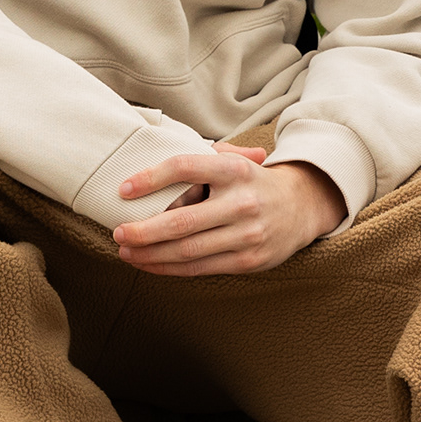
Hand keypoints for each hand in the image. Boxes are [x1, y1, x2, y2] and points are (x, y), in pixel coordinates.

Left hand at [112, 142, 345, 276]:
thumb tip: (154, 153)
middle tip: (118, 231)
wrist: (302, 207)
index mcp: (234, 169)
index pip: (184, 168)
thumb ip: (201, 156)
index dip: (150, 178)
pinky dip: (169, 268)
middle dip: (142, 230)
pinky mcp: (248, 261)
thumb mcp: (235, 160)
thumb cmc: (253, 182)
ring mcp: (246, 234)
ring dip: (150, 254)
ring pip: (186, 250)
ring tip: (126, 251)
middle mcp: (242, 202)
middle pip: (180, 220)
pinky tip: (150, 264)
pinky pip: (199, 268)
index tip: (123, 190)